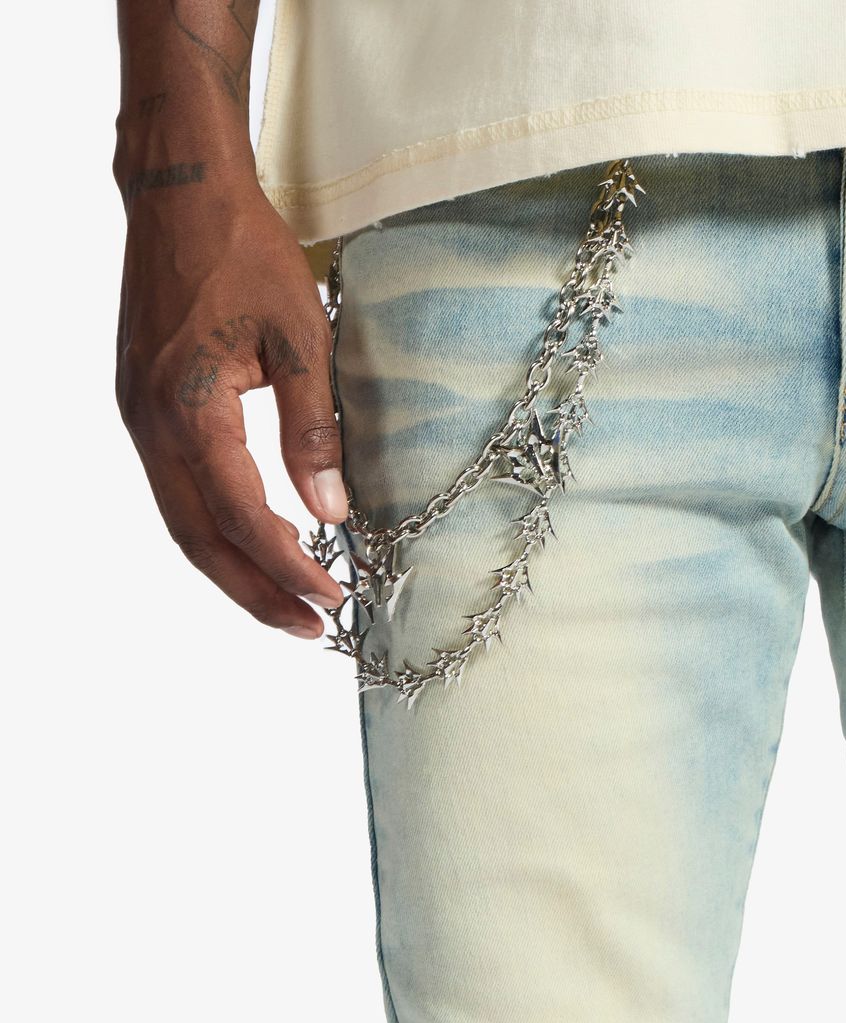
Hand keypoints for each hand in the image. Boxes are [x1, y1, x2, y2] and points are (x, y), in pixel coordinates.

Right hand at [115, 166, 347, 639]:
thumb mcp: (301, 338)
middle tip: (308, 628)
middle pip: (199, 540)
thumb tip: (330, 509)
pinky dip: (214, 530)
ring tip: (285, 602)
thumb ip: (314, 430)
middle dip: (254, 591)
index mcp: (189, 409)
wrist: (180, 195)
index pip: (240, 517)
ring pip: (182, 522)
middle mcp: (152, 425)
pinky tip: (251, 543)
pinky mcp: (144, 408)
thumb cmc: (244, 254)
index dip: (286, 566)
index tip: (331, 598)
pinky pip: (175, 491)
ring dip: (232, 569)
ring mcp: (139, 418)